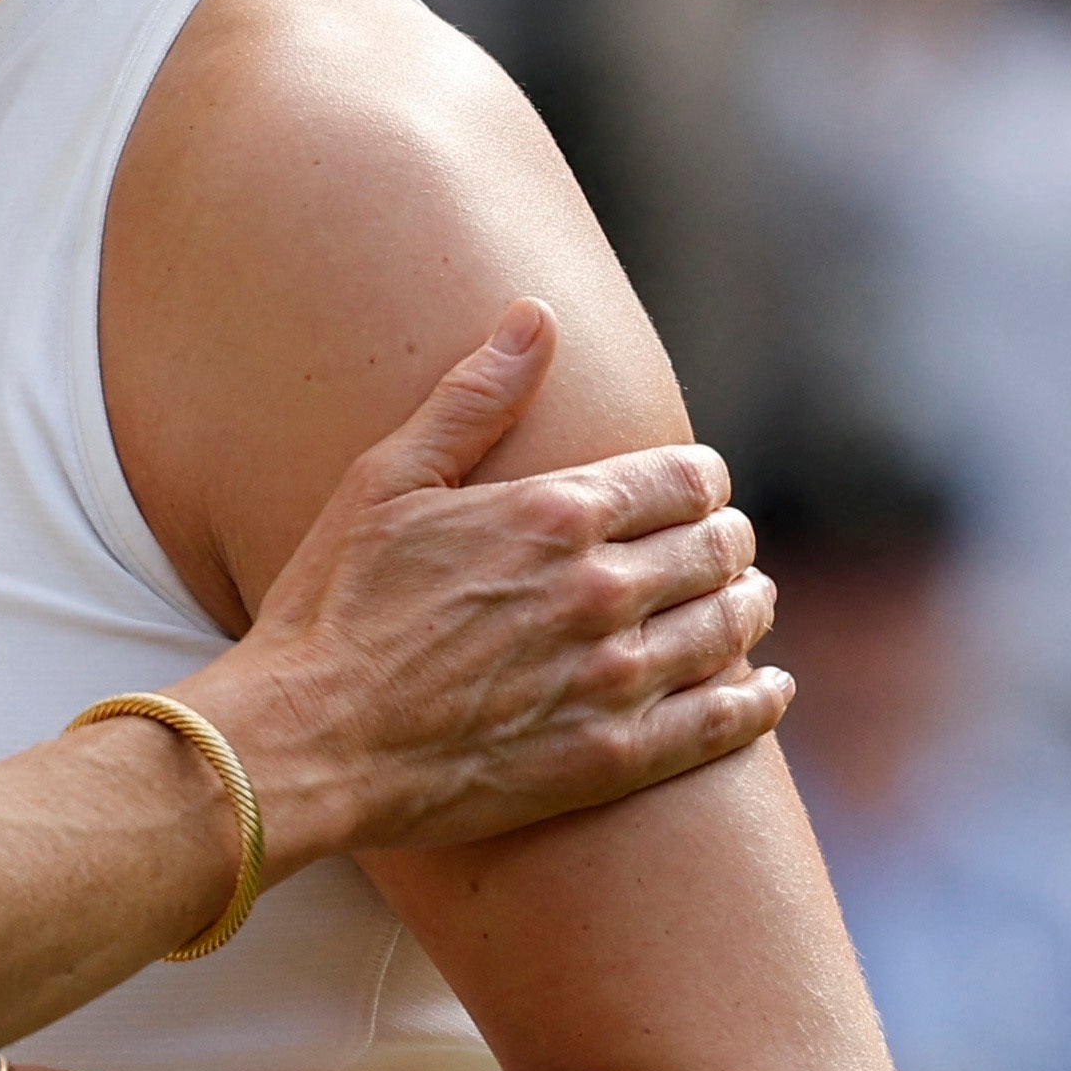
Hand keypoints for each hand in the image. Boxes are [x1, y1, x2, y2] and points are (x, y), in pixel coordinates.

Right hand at [186, 300, 783, 867]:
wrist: (305, 743)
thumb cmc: (330, 607)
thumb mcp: (384, 483)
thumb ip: (473, 399)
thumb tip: (536, 315)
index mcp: (554, 513)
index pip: (684, 479)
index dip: (699, 481)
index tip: (692, 490)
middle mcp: (600, 590)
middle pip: (717, 549)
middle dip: (725, 540)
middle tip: (719, 548)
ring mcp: (612, 677)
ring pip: (730, 627)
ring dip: (747, 607)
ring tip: (744, 604)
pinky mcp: (613, 755)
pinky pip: (724, 721)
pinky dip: (758, 699)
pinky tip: (765, 689)